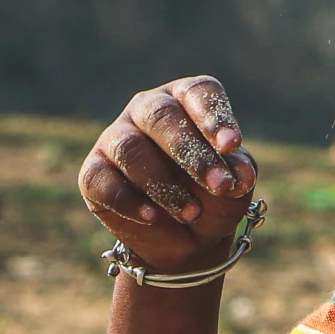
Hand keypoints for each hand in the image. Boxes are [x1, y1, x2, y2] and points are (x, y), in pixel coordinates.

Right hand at [79, 74, 259, 274]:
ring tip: (192, 213)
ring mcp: (116, 139)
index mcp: (186, 101)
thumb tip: (240, 176)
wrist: (189, 240)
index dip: (214, 117)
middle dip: (192, 153)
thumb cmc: (214, 198)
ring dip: (164, 184)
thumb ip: (239, 174)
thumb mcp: (235, 186)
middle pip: (162, 117)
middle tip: (220, 185)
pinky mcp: (94, 173)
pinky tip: (153, 217)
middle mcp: (147, 111)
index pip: (197, 93)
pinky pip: (103, 181)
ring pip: (131, 150)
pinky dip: (130, 202)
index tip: (231, 145)